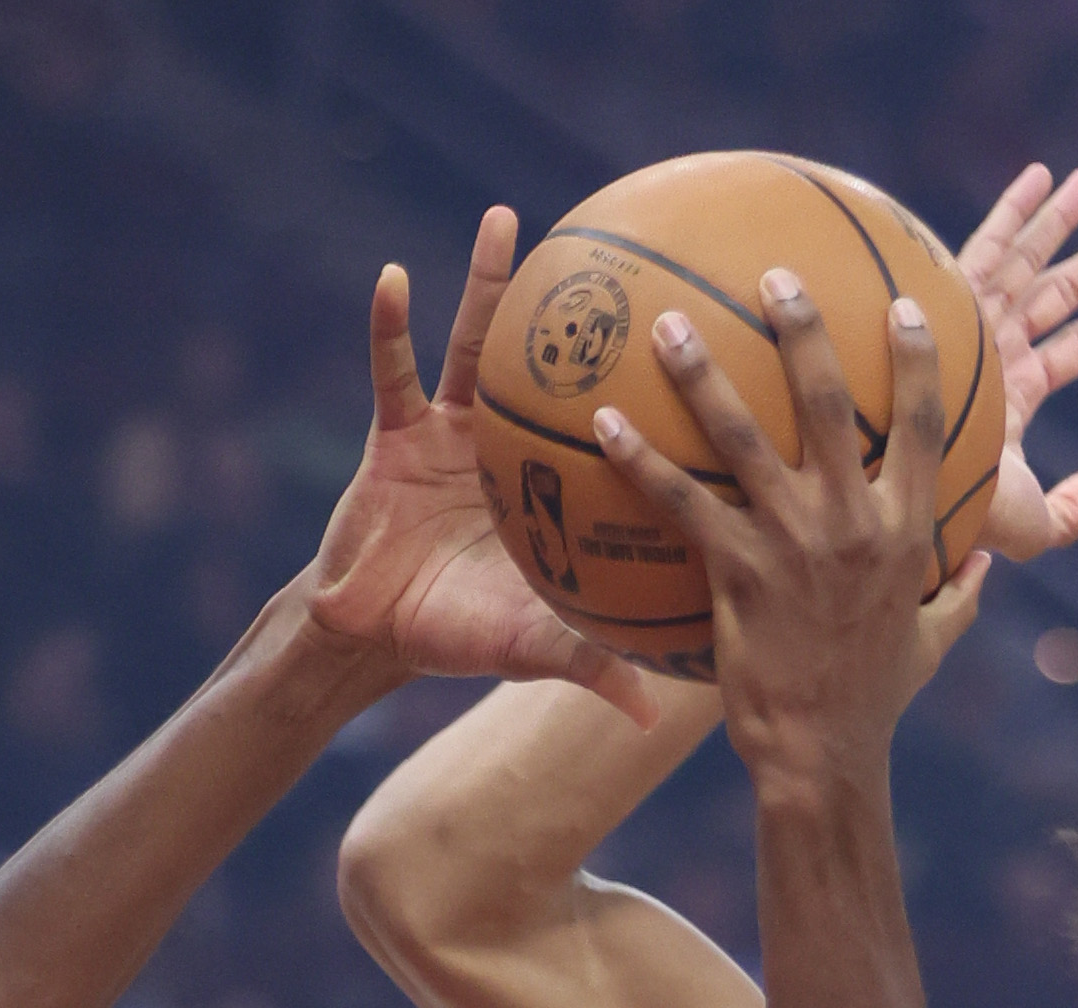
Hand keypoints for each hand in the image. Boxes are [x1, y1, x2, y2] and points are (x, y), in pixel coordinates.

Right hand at [303, 210, 656, 725]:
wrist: (375, 632)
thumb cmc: (456, 637)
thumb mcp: (530, 647)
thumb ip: (588, 666)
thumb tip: (652, 717)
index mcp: (552, 489)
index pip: (615, 436)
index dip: (654, 399)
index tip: (702, 346)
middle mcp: (513, 446)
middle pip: (559, 365)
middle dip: (588, 308)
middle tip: (631, 245)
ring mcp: (453, 431)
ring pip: (478, 344)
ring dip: (488, 283)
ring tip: (507, 220)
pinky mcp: (394, 431)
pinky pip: (391, 369)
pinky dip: (387, 327)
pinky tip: (391, 277)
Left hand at [592, 276, 986, 790]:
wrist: (823, 755)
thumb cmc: (874, 700)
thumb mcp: (933, 641)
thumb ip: (961, 594)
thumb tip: (988, 565)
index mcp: (907, 530)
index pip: (921, 424)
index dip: (915, 358)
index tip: (904, 301)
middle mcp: (855, 521)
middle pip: (829, 402)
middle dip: (803, 328)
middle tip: (775, 273)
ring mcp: (794, 543)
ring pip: (744, 437)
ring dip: (704, 374)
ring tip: (670, 325)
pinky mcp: (738, 573)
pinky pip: (683, 502)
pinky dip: (641, 460)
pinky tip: (605, 425)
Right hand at [959, 165, 1077, 560]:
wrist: (898, 480)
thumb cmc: (956, 508)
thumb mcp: (1025, 526)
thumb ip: (1069, 517)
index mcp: (1014, 393)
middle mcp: (995, 350)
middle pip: (1061, 294)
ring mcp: (971, 321)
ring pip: (1030, 261)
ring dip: (1064, 221)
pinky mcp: (948, 300)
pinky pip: (990, 244)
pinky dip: (1016, 210)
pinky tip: (1043, 175)